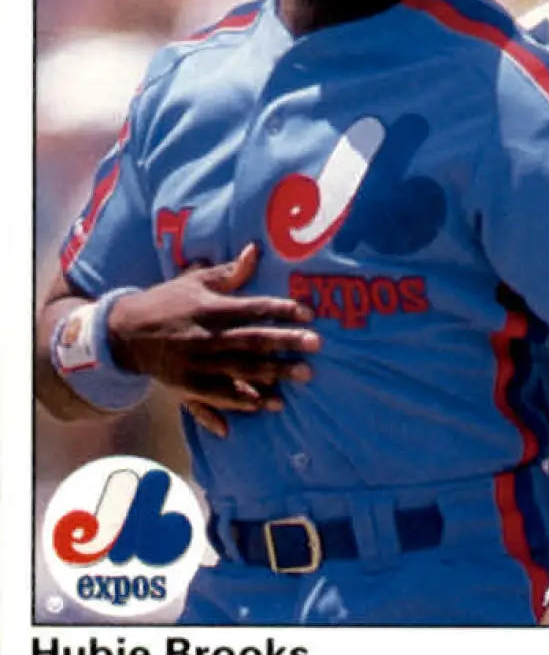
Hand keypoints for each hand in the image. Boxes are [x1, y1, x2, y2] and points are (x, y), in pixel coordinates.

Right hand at [107, 242, 319, 434]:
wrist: (125, 333)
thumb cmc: (166, 302)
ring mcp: (198, 363)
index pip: (252, 308)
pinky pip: (220, 395)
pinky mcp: (189, 384)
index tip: (306, 312)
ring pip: (242, 370)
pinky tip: (267, 403)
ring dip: (275, 373)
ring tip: (303, 374)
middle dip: (286, 342)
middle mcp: (206, 336)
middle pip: (253, 340)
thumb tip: (255, 251)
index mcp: (210, 308)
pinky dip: (244, 400)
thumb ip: (228, 272)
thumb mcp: (194, 281)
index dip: (280, 310)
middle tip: (316, 344)